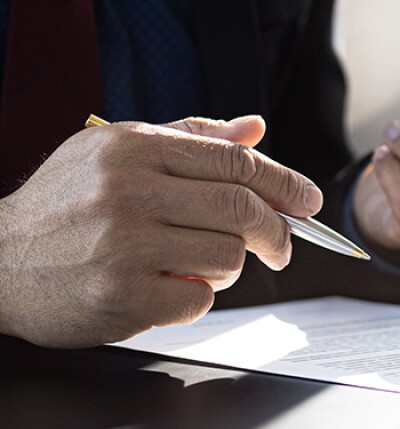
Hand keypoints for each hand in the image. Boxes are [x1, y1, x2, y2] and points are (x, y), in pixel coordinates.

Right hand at [0, 116, 320, 347]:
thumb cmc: (62, 205)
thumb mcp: (113, 152)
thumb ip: (188, 138)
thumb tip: (253, 128)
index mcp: (133, 148)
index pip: (236, 162)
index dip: (286, 183)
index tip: (309, 201)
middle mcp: (129, 192)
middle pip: (243, 209)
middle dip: (278, 231)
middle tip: (283, 247)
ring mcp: (124, 246)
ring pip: (228, 257)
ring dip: (228, 267)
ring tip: (195, 264)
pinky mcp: (121, 297)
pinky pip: (199, 300)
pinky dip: (195, 298)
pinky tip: (164, 288)